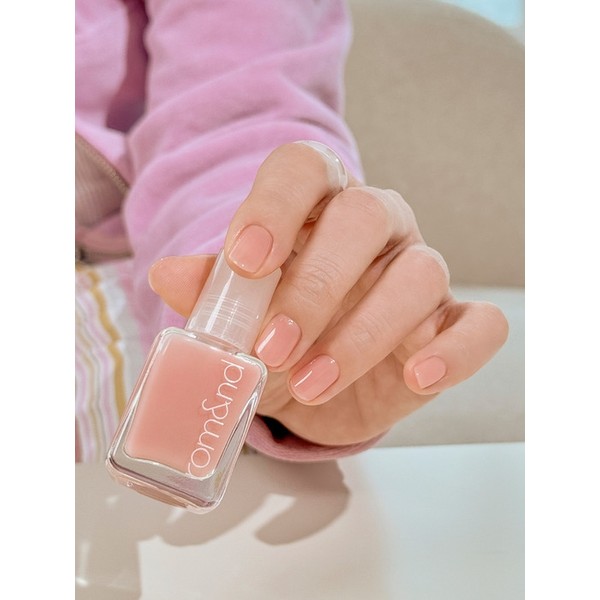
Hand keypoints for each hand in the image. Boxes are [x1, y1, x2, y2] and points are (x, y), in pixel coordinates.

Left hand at [149, 142, 508, 445]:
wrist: (311, 385)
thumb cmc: (273, 335)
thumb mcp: (237, 316)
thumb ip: (211, 290)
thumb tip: (168, 273)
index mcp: (317, 206)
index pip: (304, 168)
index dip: (275, 204)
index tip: (246, 260)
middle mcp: (377, 226)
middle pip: (366, 216)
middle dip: (316, 286)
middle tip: (271, 346)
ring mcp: (420, 271)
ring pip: (421, 274)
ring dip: (364, 334)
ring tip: (310, 384)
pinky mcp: (451, 324)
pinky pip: (481, 324)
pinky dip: (456, 350)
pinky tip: (419, 376)